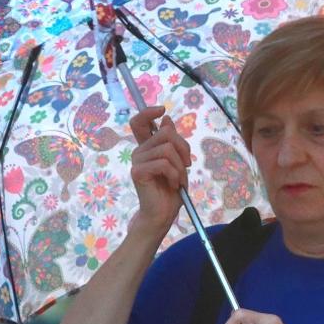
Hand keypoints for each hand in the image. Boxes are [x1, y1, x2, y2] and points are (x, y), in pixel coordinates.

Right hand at [127, 106, 188, 238]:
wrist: (162, 214)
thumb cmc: (170, 189)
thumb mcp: (177, 162)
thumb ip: (172, 142)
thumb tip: (166, 119)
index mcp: (147, 147)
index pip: (139, 121)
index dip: (148, 111)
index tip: (162, 110)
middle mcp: (139, 151)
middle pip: (166, 133)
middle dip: (183, 148)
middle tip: (186, 165)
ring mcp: (137, 161)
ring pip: (167, 149)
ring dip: (180, 166)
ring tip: (178, 179)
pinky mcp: (138, 172)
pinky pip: (163, 164)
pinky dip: (174, 175)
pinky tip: (173, 184)